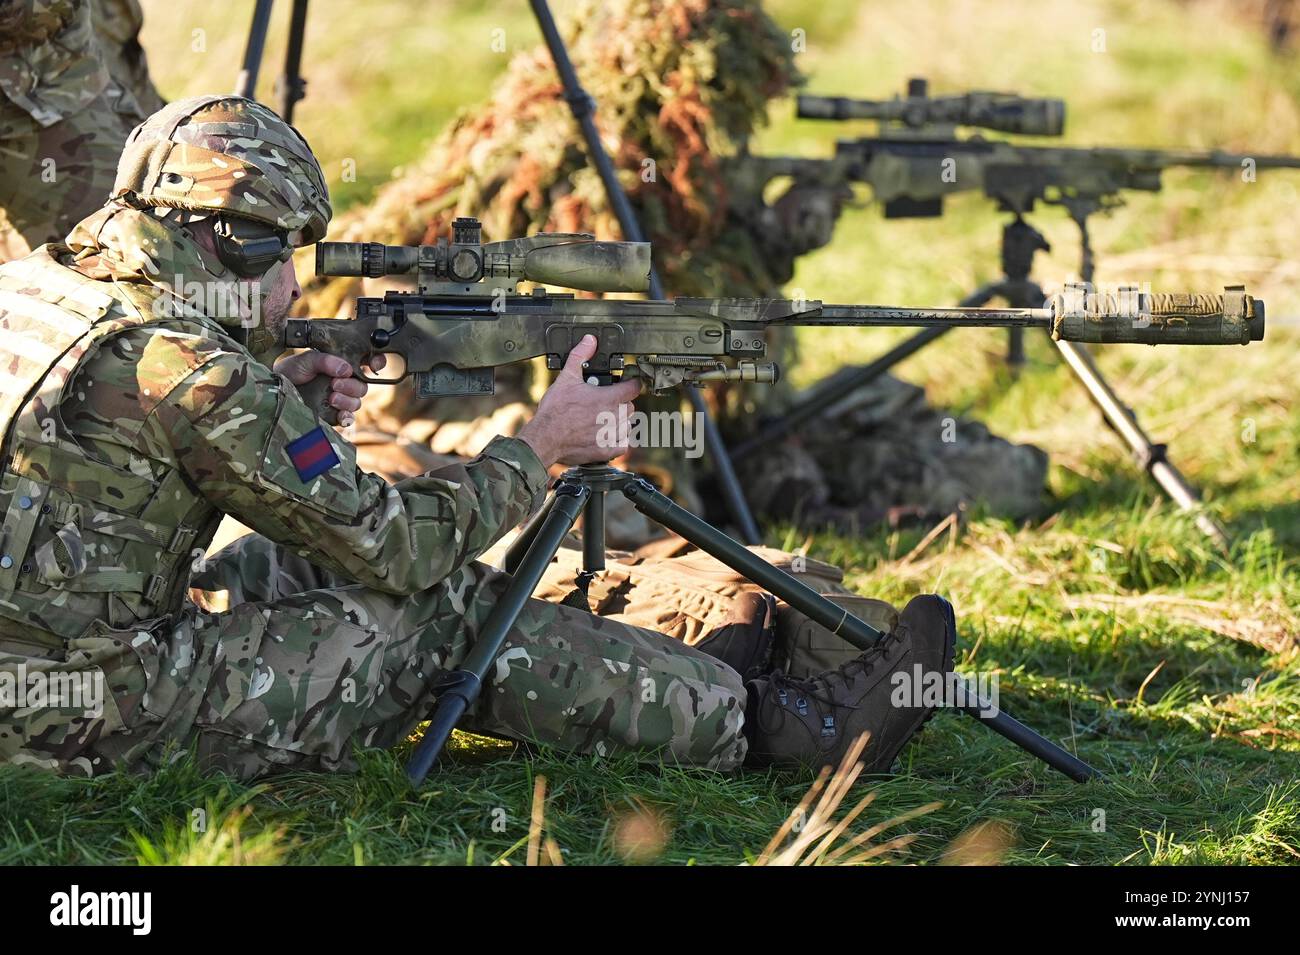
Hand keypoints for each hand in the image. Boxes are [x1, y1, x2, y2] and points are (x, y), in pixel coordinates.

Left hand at [274, 350, 387, 417]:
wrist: (274, 393)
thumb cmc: (289, 373)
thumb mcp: (306, 360)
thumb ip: (325, 360)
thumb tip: (346, 369)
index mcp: (340, 364)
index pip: (366, 362)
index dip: (375, 362)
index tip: (373, 365)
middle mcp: (343, 382)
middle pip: (363, 385)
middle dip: (352, 385)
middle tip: (335, 384)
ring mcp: (339, 399)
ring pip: (357, 402)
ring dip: (347, 400)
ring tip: (331, 397)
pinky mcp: (333, 415)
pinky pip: (349, 418)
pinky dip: (346, 416)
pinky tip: (338, 413)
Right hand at [516, 335, 641, 468]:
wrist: (545, 437)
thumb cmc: (555, 410)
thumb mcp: (566, 378)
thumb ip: (580, 356)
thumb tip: (589, 341)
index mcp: (609, 398)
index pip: (634, 388)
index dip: (631, 384)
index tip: (626, 384)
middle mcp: (614, 417)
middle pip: (630, 407)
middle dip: (621, 403)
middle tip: (605, 402)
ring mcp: (612, 435)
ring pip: (627, 425)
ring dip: (619, 422)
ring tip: (603, 419)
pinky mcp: (607, 450)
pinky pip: (623, 444)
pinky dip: (617, 440)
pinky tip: (605, 435)